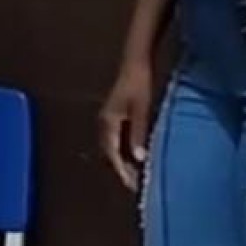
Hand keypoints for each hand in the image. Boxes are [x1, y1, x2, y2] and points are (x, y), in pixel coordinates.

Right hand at [99, 56, 157, 189]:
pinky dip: (124, 150)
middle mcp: (104, 123)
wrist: (135, 61)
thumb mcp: (141, 108)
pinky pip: (116, 139)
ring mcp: (107, 119)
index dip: (123, 170)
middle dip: (122, 169)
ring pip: (112, 147)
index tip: (133, 185)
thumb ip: (138, 133)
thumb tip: (139, 158)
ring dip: (122, 161)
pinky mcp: (114, 116)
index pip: (113, 154)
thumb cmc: (139, 83)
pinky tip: (136, 155)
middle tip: (136, 184)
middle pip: (110, 153)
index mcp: (108, 122)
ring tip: (137, 173)